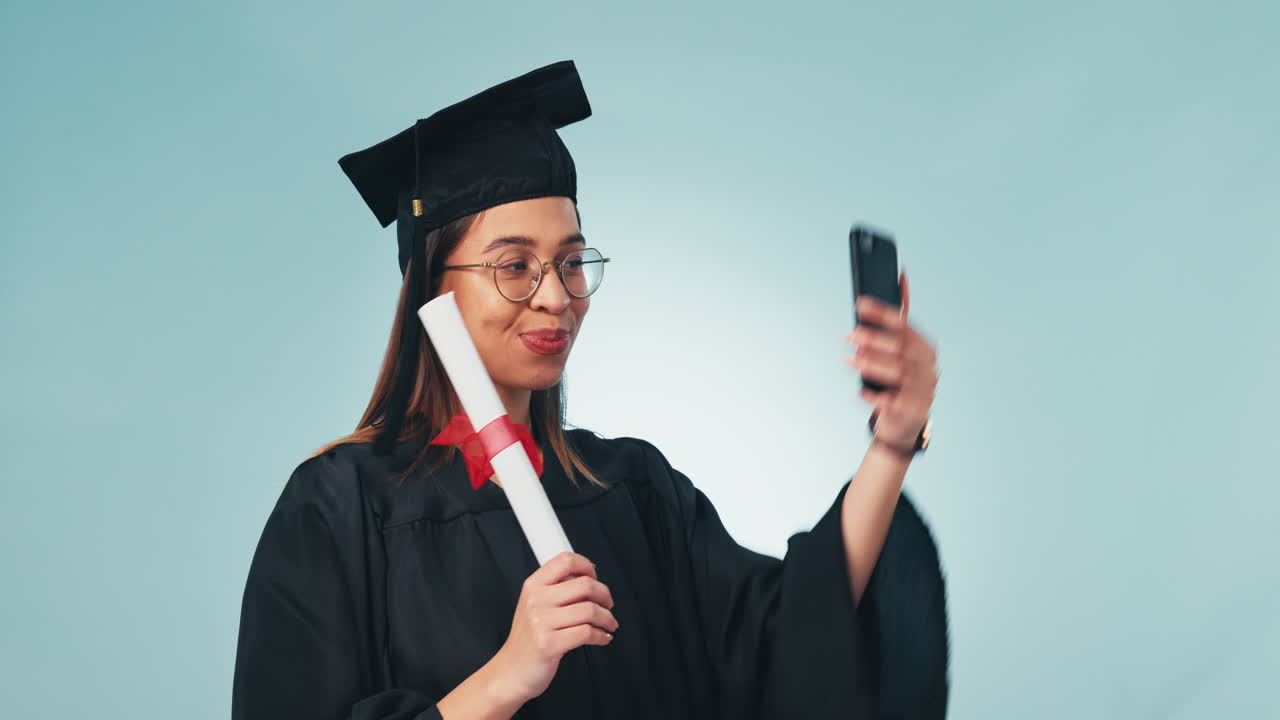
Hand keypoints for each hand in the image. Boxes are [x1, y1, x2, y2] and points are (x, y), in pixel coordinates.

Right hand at [490, 552, 617, 704]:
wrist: (511, 671)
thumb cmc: (528, 639)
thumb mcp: (534, 605)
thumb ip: (555, 588)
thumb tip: (588, 575)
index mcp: (533, 586)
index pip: (565, 560)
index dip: (586, 566)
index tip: (594, 576)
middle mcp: (536, 600)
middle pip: (585, 585)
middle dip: (605, 595)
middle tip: (608, 604)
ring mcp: (541, 622)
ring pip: (590, 610)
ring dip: (607, 618)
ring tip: (608, 623)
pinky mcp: (550, 644)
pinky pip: (587, 633)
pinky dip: (602, 635)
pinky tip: (602, 637)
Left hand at [847, 270, 938, 451]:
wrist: (901, 423)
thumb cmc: (896, 380)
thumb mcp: (898, 349)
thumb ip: (898, 318)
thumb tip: (901, 275)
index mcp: (925, 348)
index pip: (904, 325)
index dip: (881, 313)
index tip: (859, 303)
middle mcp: (929, 367)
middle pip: (901, 348)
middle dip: (873, 339)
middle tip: (849, 335)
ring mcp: (924, 390)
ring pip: (897, 373)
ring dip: (871, 364)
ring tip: (849, 361)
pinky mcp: (913, 411)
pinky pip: (892, 402)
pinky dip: (874, 396)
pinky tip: (859, 391)